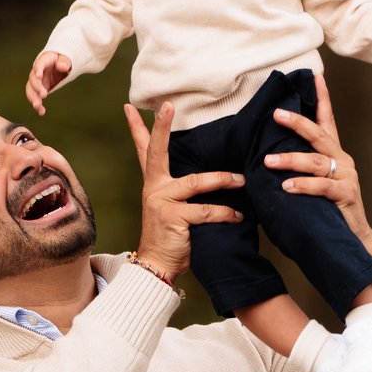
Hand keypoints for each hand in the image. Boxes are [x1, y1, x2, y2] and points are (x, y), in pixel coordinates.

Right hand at [25, 46, 72, 114]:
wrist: (62, 65)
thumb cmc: (64, 59)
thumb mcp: (67, 58)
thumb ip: (64, 61)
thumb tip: (62, 67)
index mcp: (44, 60)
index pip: (39, 64)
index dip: (38, 69)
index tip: (38, 76)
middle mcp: (37, 71)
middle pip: (33, 79)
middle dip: (36, 88)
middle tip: (43, 95)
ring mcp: (38, 81)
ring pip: (31, 90)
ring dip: (33, 98)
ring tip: (38, 107)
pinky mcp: (39, 89)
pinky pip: (36, 97)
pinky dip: (38, 105)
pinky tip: (41, 112)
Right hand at [121, 95, 243, 284]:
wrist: (158, 265)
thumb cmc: (172, 236)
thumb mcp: (174, 208)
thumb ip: (185, 191)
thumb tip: (216, 174)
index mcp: (154, 183)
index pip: (144, 150)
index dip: (137, 128)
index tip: (131, 106)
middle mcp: (154, 188)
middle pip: (157, 152)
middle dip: (161, 128)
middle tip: (167, 106)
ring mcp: (162, 202)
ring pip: (196, 183)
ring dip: (222, 180)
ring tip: (241, 181)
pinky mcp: (173, 218)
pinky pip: (205, 211)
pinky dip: (225, 213)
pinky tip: (237, 216)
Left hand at [263, 72, 371, 272]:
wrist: (354, 241)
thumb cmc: (327, 212)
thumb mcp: (312, 186)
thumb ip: (298, 170)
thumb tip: (266, 156)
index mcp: (334, 155)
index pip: (327, 121)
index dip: (322, 98)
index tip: (315, 77)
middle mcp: (342, 161)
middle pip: (319, 135)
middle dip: (297, 122)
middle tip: (275, 114)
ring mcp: (346, 177)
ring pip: (315, 162)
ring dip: (290, 160)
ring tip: (269, 161)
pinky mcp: (346, 195)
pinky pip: (322, 187)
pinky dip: (302, 186)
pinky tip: (286, 187)